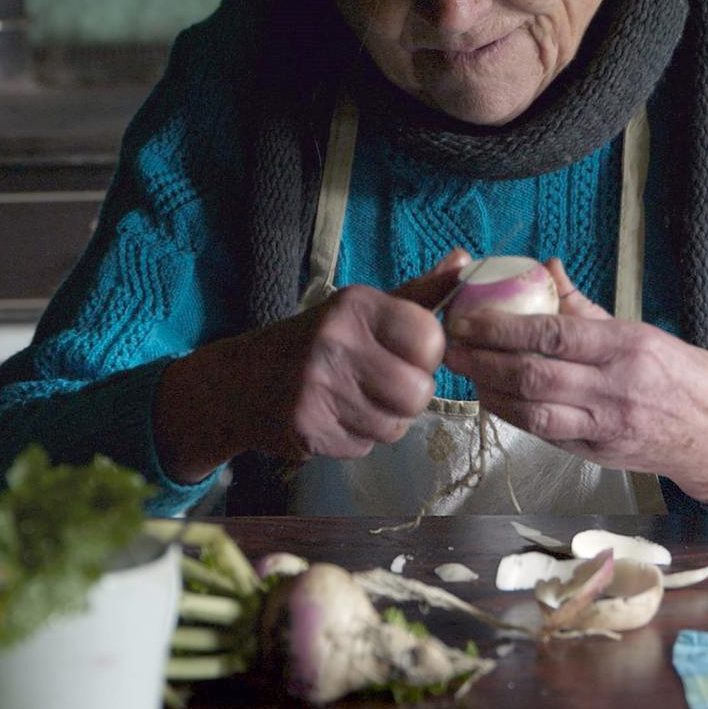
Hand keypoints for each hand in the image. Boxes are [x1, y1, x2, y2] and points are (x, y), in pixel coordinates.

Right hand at [154, 250, 466, 481]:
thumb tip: (466, 262)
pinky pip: (365, 446)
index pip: (430, 338)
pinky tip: (336, 417)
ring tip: (357, 399)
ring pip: (395, 426)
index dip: (428, 354)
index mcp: (356, 305)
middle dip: (410, 396)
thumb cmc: (317, 340)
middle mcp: (335, 341)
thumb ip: (419, 292)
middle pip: (418, 392)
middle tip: (384, 383)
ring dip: (385, 420)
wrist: (242, 382)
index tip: (408, 353)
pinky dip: (358, 438)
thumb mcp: (363, 309)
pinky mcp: (307, 428)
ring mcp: (318, 387)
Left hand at [442, 261, 707, 508]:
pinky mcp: (598, 456)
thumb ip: (585, 306)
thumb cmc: (678, 373)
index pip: (554, 334)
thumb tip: (544, 269)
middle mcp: (615, 389)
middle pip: (534, 376)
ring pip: (533, 412)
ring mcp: (605, 427)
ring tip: (464, 374)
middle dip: (483, 361)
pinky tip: (493, 400)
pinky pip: (546, 435)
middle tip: (451, 346)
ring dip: (490, 393)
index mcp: (626, 347)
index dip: (503, 327)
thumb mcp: (638, 330)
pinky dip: (514, 417)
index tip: (469, 316)